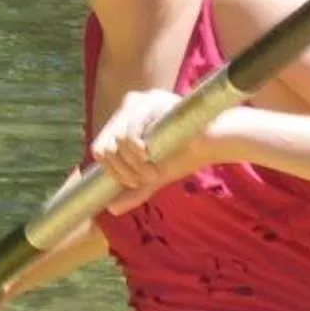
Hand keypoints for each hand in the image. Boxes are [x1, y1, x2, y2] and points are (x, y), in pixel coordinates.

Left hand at [89, 88, 208, 213]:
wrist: (210, 144)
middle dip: (123, 170)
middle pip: (104, 146)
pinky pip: (130, 133)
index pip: (99, 147)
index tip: (134, 182)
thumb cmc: (183, 156)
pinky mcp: (151, 102)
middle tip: (146, 178)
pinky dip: (137, 152)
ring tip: (154, 170)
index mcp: (123, 121)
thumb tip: (111, 208)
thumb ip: (133, 190)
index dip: (112, 170)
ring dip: (133, 165)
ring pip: (116, 141)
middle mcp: (128, 107)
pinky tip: (149, 156)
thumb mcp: (152, 176)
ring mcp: (139, 102)